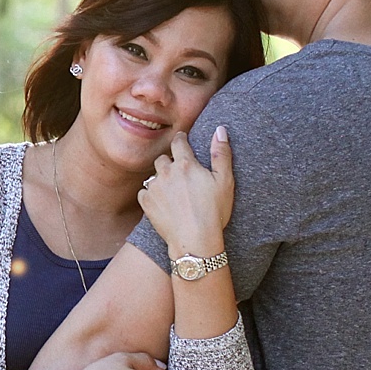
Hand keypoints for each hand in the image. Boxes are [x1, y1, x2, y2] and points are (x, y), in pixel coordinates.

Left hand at [138, 126, 233, 258]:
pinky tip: (163, 203)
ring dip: (161, 179)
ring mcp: (154, 187)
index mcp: (186, 164)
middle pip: (163, 158)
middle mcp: (166, 172)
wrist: (195, 240)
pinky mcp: (145, 202)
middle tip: (180, 173)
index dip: (181, 139)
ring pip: (154, 175)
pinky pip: (145, 192)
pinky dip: (152, 195)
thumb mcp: (225, 181)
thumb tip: (220, 129)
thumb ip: (221, 153)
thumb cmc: (214, 211)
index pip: (179, 142)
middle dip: (170, 162)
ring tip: (173, 191)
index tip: (182, 140)